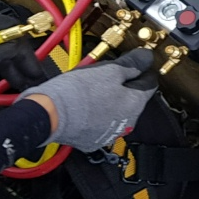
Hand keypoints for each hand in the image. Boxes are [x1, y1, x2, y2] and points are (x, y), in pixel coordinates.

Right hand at [18, 49, 157, 150]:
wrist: (49, 115)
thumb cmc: (78, 92)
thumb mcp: (109, 70)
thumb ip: (131, 64)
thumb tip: (146, 58)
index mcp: (135, 104)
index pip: (150, 83)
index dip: (143, 70)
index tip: (136, 64)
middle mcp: (127, 122)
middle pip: (132, 98)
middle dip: (123, 85)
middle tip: (107, 74)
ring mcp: (110, 133)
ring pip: (116, 111)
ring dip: (109, 99)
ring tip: (92, 88)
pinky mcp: (93, 140)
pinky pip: (100, 123)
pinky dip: (96, 114)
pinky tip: (85, 104)